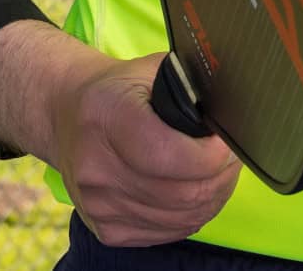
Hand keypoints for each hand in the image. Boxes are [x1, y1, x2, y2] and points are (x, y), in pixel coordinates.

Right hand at [51, 51, 240, 246]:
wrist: (66, 115)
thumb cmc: (120, 88)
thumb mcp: (152, 69)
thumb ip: (192, 84)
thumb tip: (235, 107)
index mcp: (107, 116)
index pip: (167, 154)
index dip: (211, 155)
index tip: (228, 141)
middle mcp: (96, 166)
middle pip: (179, 193)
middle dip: (221, 176)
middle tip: (233, 158)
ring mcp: (97, 204)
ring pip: (179, 218)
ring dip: (213, 197)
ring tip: (220, 173)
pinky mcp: (105, 228)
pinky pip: (166, 233)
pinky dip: (192, 215)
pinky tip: (198, 192)